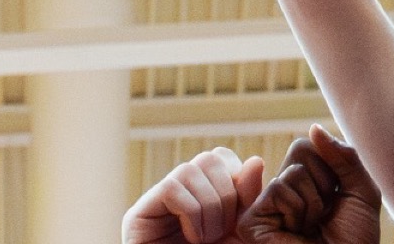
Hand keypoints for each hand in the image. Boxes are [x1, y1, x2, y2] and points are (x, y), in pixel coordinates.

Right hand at [123, 147, 264, 243]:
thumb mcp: (243, 232)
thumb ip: (248, 199)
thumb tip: (254, 160)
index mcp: (204, 194)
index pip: (221, 158)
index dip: (237, 182)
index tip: (239, 217)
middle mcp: (178, 193)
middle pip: (208, 159)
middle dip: (227, 197)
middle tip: (221, 231)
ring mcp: (156, 202)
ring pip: (190, 170)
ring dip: (210, 210)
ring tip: (205, 238)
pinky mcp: (139, 214)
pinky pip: (173, 190)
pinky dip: (191, 215)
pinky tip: (190, 236)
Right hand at [239, 126, 382, 243]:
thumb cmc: (354, 240)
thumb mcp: (361, 193)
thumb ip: (345, 157)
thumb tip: (314, 128)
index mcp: (303, 181)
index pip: (307, 146)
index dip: (331, 169)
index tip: (336, 200)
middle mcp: (281, 188)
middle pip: (299, 151)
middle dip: (323, 182)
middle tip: (324, 214)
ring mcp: (264, 203)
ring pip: (292, 175)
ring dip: (314, 204)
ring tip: (312, 228)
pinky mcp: (252, 219)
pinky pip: (279, 190)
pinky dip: (298, 212)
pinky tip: (296, 232)